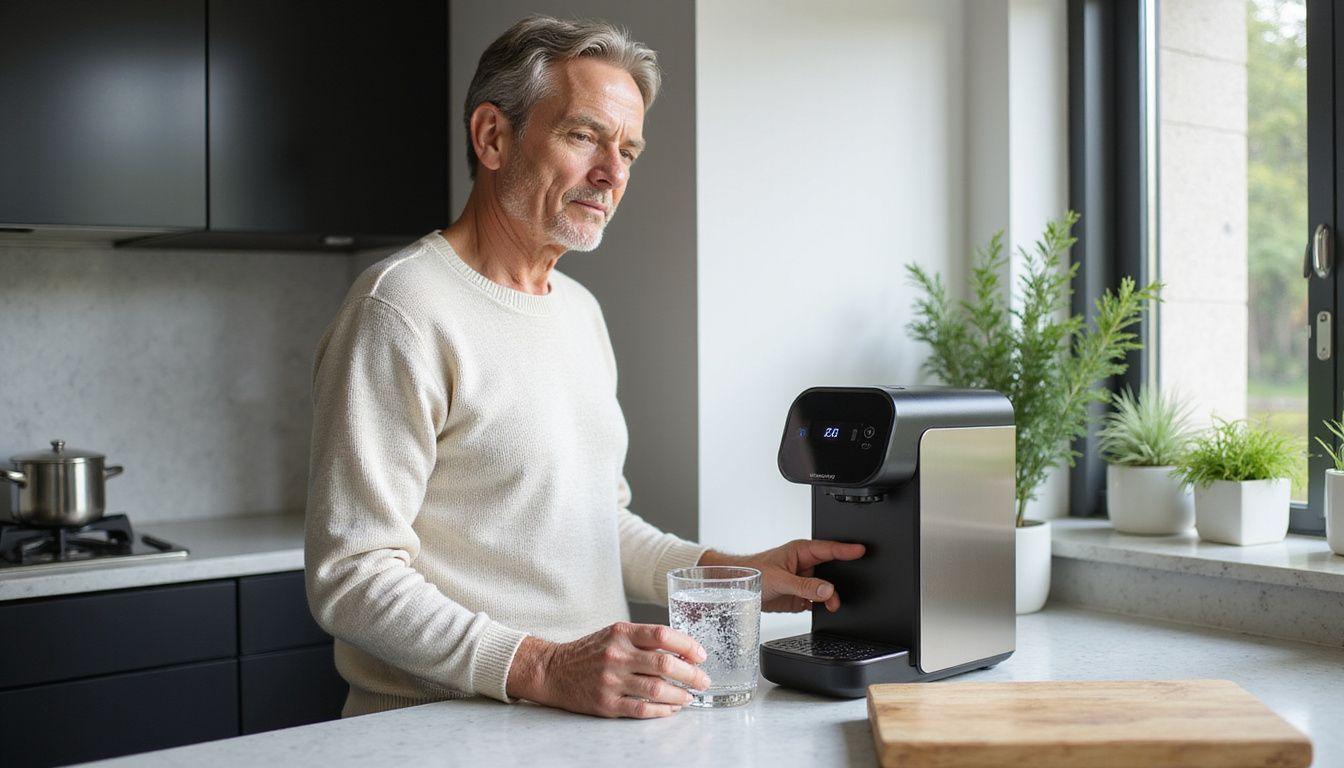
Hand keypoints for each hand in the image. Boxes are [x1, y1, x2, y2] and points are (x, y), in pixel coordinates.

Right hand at [505, 622, 712, 718]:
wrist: (554, 671)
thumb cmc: (590, 652)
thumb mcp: (614, 634)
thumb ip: (644, 639)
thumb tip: (682, 650)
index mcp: (621, 632)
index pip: (663, 634)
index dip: (687, 645)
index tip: (700, 655)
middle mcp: (617, 654)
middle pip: (665, 664)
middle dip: (692, 674)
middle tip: (703, 680)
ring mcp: (611, 680)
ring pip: (657, 690)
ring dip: (680, 695)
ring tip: (689, 697)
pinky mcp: (607, 703)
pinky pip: (642, 709)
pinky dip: (662, 711)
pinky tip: (671, 709)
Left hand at [699, 539, 864, 612]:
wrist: (738, 589)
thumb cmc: (753, 572)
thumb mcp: (780, 579)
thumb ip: (805, 586)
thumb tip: (827, 590)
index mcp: (801, 551)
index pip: (829, 549)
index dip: (847, 550)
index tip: (863, 550)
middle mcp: (806, 564)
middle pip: (833, 571)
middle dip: (841, 582)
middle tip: (845, 593)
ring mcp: (805, 581)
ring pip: (827, 589)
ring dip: (831, 598)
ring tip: (831, 607)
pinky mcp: (802, 596)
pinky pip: (819, 601)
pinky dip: (824, 607)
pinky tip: (825, 611)